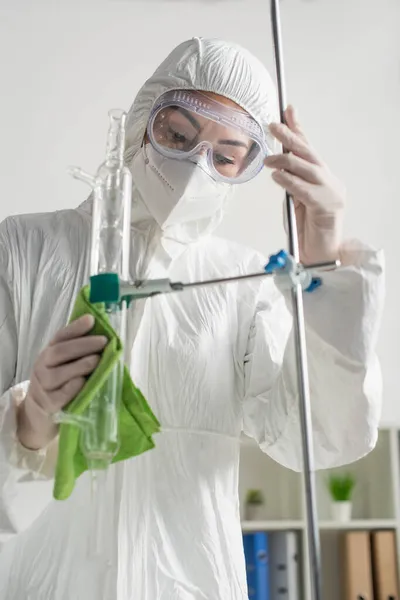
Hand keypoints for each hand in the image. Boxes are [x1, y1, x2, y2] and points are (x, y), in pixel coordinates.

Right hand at [17, 315, 107, 449]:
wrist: (39, 414)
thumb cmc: (60, 385)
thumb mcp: (65, 366)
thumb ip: (80, 353)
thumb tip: (106, 338)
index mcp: (49, 353)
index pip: (60, 337)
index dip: (75, 328)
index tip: (91, 320)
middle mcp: (42, 366)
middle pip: (59, 352)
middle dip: (82, 345)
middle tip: (103, 341)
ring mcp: (43, 386)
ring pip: (57, 374)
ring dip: (79, 365)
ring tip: (97, 360)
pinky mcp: (48, 404)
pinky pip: (59, 395)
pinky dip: (71, 387)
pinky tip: (82, 382)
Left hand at [264, 106, 345, 263]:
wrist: (319, 257)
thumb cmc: (306, 231)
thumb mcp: (296, 200)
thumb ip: (291, 182)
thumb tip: (277, 165)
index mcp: (323, 178)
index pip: (309, 149)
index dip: (298, 129)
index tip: (288, 110)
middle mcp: (331, 182)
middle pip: (309, 153)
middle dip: (291, 136)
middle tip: (273, 125)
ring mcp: (332, 193)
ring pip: (308, 168)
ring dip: (286, 162)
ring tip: (269, 160)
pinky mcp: (328, 207)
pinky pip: (306, 189)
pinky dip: (290, 182)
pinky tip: (278, 178)